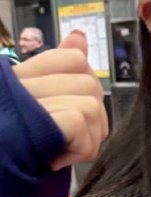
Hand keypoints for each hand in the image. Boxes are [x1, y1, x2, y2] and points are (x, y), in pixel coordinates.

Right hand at [13, 30, 108, 168]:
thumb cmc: (13, 148)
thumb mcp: (36, 105)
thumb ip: (57, 70)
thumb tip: (79, 36)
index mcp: (18, 77)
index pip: (72, 58)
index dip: (84, 85)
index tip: (71, 111)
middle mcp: (20, 84)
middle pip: (89, 84)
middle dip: (90, 118)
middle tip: (66, 139)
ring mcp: (28, 103)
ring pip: (91, 105)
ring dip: (86, 138)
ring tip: (60, 151)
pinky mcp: (40, 124)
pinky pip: (81, 123)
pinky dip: (79, 149)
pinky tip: (56, 159)